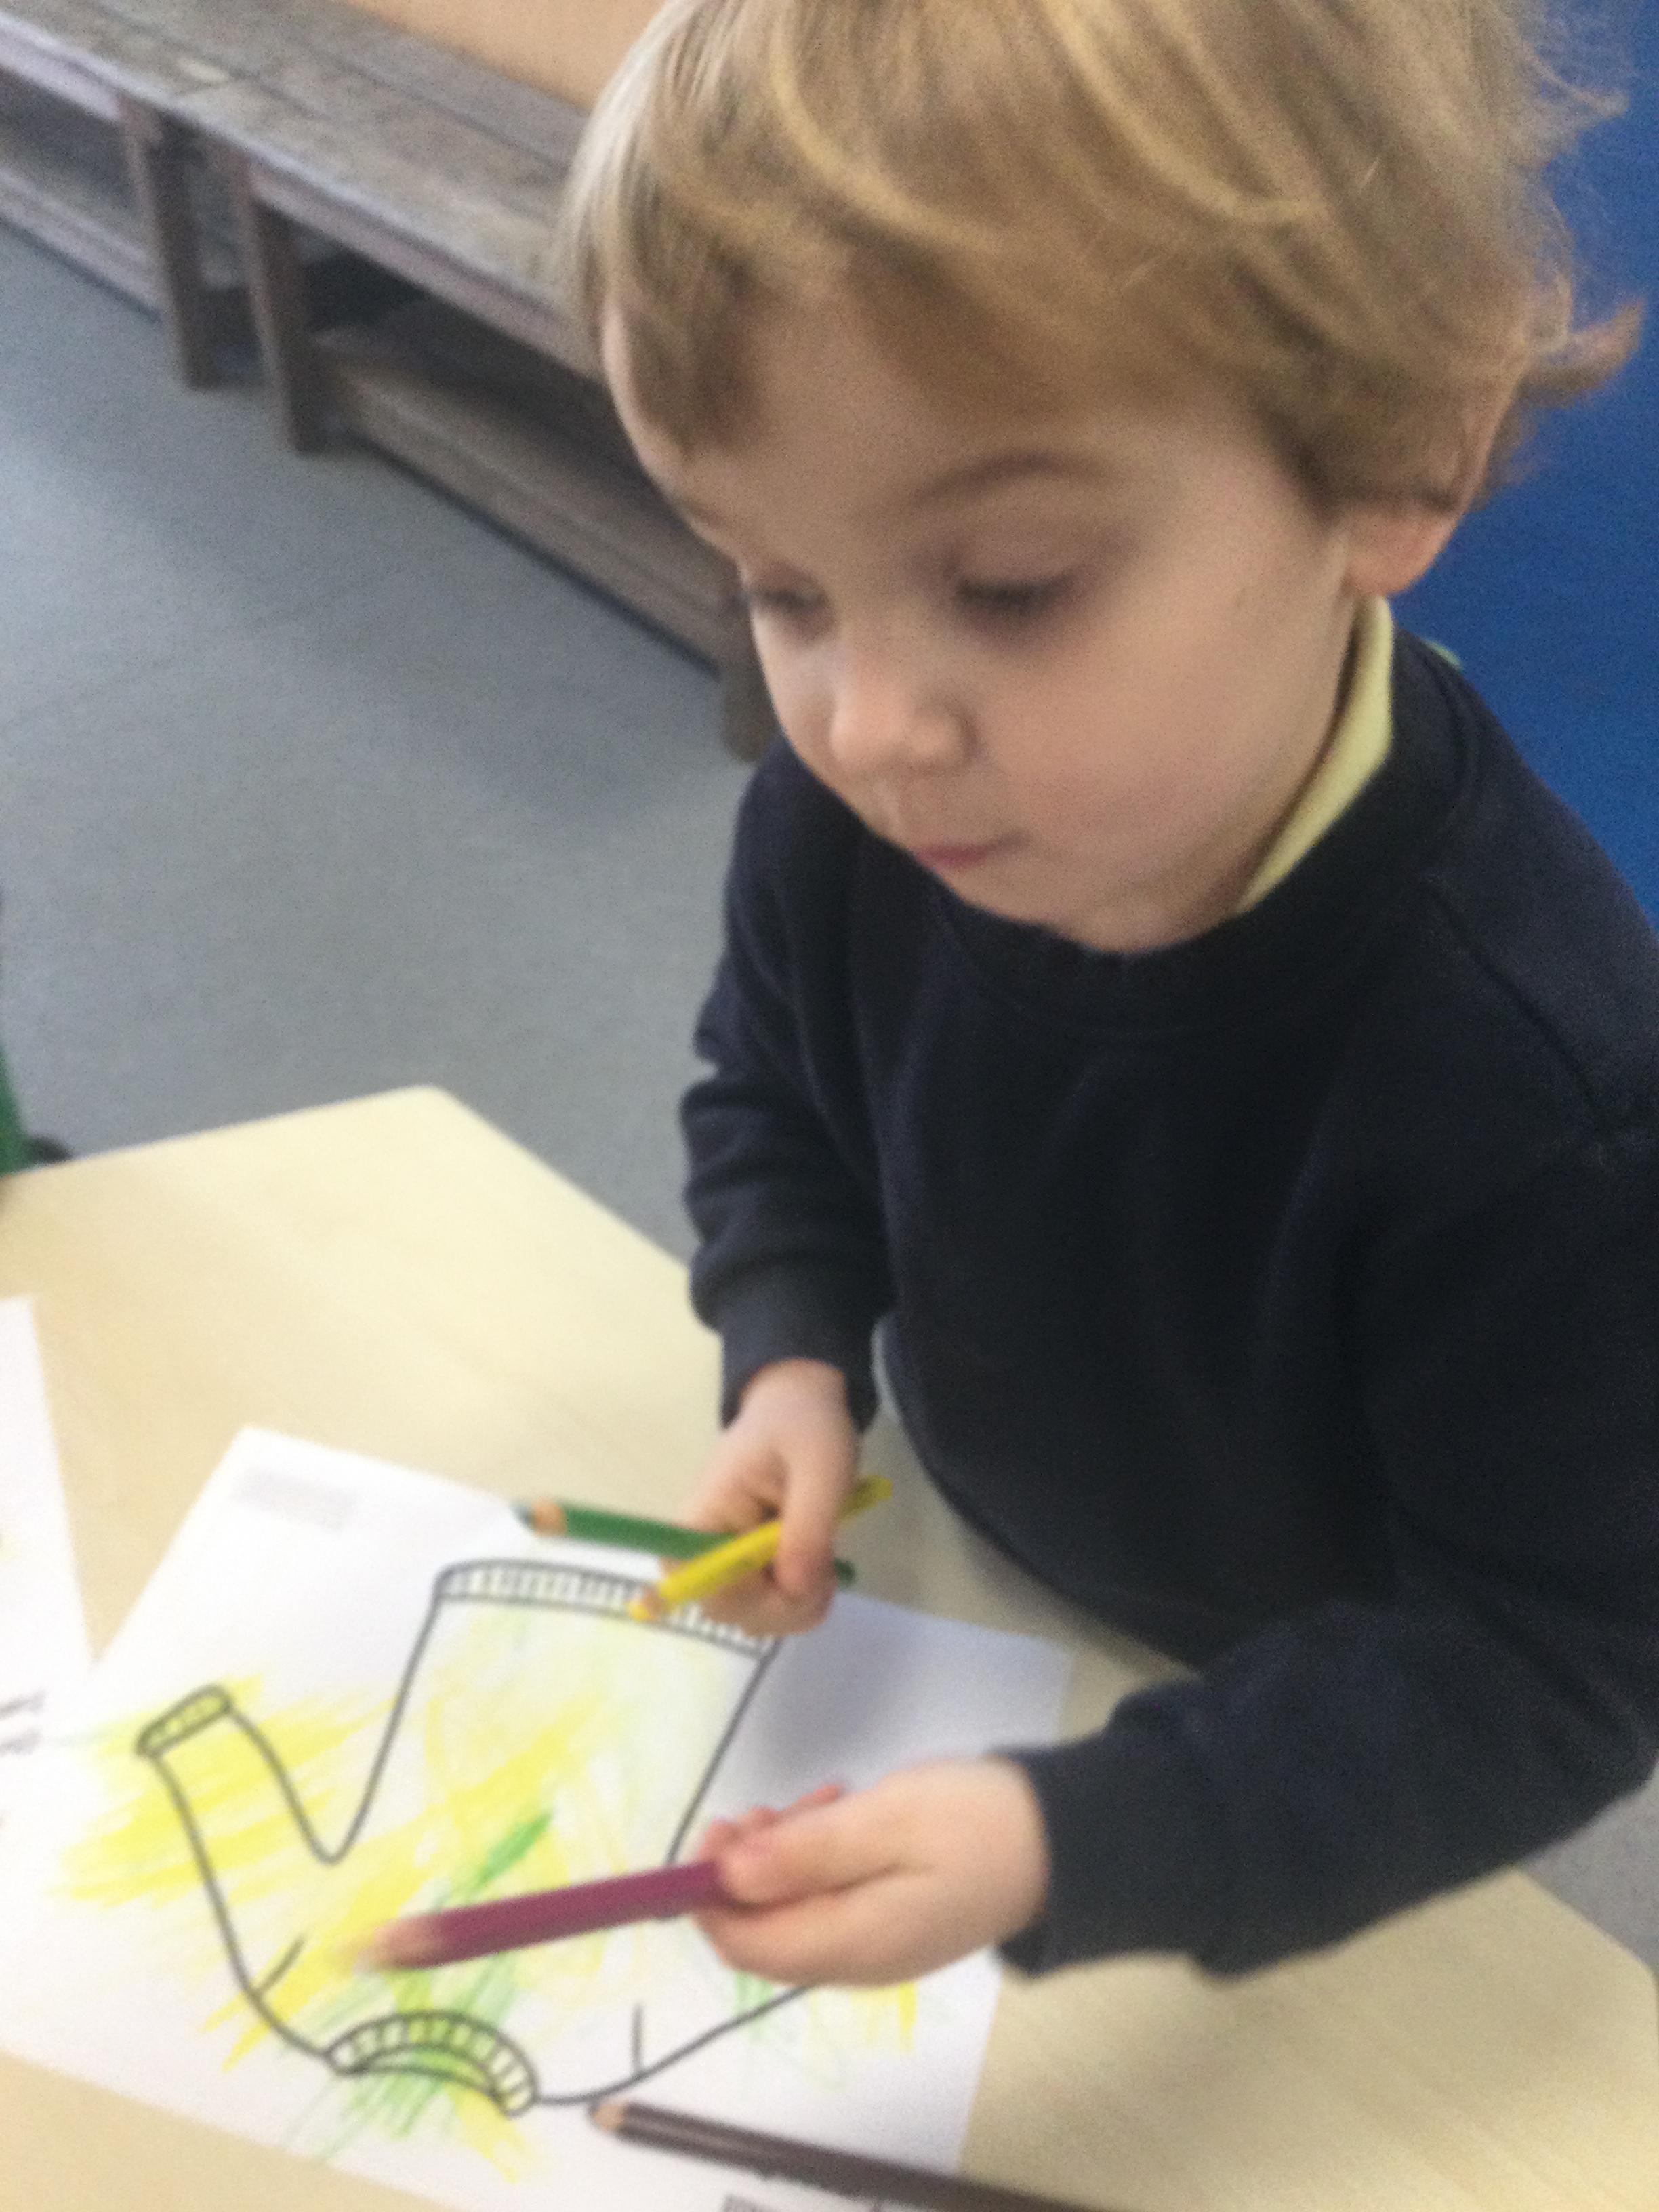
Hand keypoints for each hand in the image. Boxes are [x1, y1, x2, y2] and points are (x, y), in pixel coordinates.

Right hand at [681, 1358, 859, 1634]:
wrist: (801, 1405)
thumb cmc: (806, 1427)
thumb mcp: (821, 1469)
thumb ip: (809, 1529)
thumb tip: (796, 1590)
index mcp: (704, 1515)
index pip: (704, 1585)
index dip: (754, 1601)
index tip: (803, 1584)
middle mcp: (699, 1543)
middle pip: (728, 1608)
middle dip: (784, 1607)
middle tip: (828, 1577)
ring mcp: (720, 1555)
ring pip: (749, 1614)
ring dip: (795, 1607)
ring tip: (826, 1569)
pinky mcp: (742, 1563)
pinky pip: (762, 1603)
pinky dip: (796, 1601)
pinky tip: (816, 1574)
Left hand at [694, 1759, 1050, 1985]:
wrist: (1065, 1843)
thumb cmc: (976, 1823)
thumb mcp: (886, 1822)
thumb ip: (806, 1853)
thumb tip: (727, 1875)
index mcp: (850, 1946)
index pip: (744, 1946)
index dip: (709, 1894)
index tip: (718, 1828)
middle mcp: (854, 1961)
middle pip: (764, 1930)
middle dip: (747, 1868)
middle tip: (771, 1804)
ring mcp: (876, 1944)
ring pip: (794, 1909)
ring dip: (783, 1854)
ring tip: (819, 1799)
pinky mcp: (893, 1921)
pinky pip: (829, 1898)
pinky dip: (818, 1856)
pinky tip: (842, 1811)